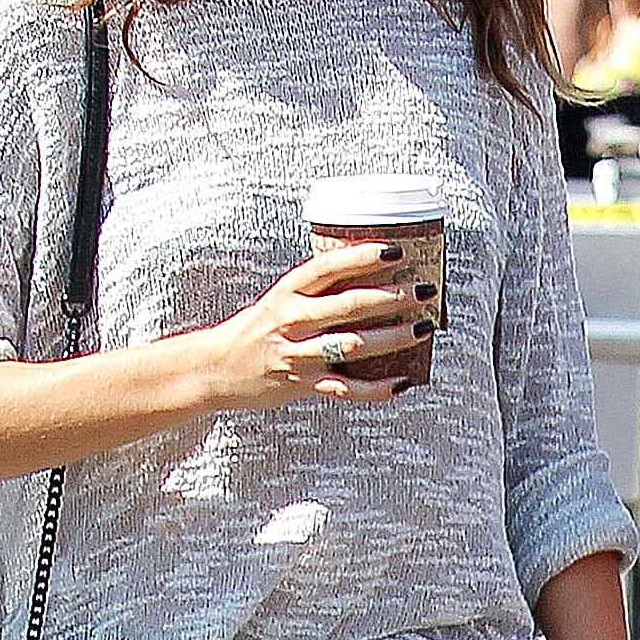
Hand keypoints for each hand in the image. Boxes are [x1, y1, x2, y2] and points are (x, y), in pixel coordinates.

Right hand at [199, 241, 434, 410]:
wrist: (216, 367)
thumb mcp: (282, 298)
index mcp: (288, 291)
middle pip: (348, 305)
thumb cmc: (259, 327)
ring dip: (392, 337)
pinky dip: (377, 388)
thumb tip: (372, 269)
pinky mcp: (303, 384)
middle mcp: (292, 320)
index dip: (362, 257)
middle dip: (391, 297)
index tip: (396, 250)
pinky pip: (346, 389)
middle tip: (423, 290)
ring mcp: (298, 354)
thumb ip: (320, 288)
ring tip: (421, 329)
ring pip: (352, 345)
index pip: (327, 267)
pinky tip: (402, 382)